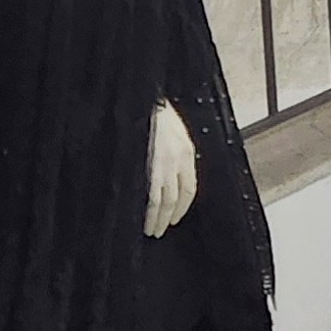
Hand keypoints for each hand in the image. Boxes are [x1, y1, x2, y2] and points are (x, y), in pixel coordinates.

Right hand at [144, 98, 198, 237]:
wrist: (141, 100)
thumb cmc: (152, 113)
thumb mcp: (172, 131)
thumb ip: (173, 152)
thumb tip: (165, 171)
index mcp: (186, 151)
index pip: (189, 187)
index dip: (184, 205)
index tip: (177, 216)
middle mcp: (179, 161)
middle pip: (177, 197)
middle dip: (170, 216)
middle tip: (162, 229)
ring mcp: (164, 166)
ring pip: (165, 201)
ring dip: (159, 219)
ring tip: (152, 231)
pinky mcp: (150, 168)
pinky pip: (151, 197)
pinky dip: (150, 213)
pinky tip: (145, 221)